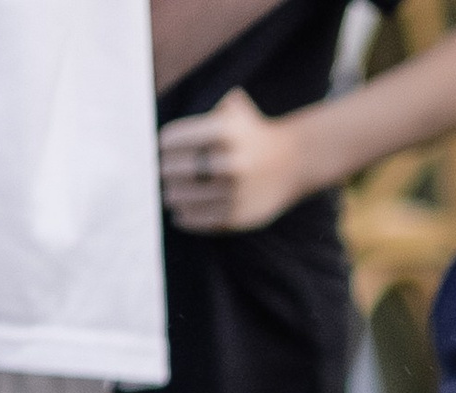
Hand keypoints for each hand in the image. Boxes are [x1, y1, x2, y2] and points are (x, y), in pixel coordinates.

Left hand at [159, 89, 312, 234]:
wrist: (295, 160)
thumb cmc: (255, 134)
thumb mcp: (236, 111)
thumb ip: (205, 114)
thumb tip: (164, 137)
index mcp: (226, 131)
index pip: (174, 139)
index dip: (164, 144)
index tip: (160, 148)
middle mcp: (230, 161)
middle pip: (174, 170)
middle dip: (164, 170)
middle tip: (160, 172)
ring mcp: (234, 191)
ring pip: (182, 197)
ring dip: (171, 194)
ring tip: (169, 192)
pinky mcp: (236, 215)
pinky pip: (198, 218)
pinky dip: (184, 215)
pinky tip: (179, 211)